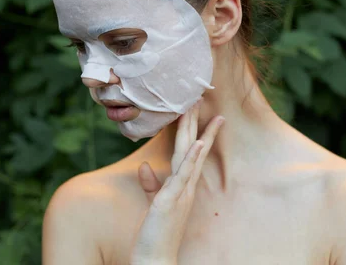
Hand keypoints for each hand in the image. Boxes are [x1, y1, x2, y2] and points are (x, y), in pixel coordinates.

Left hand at [129, 100, 223, 264]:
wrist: (156, 259)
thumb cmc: (157, 233)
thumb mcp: (155, 203)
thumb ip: (151, 184)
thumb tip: (145, 167)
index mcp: (182, 184)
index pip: (191, 152)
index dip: (197, 131)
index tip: (201, 112)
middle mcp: (186, 185)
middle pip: (191, 146)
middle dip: (195, 121)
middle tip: (198, 96)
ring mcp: (181, 192)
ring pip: (189, 154)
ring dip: (195, 130)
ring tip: (198, 108)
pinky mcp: (172, 200)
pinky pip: (184, 175)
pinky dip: (192, 158)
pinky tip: (197, 143)